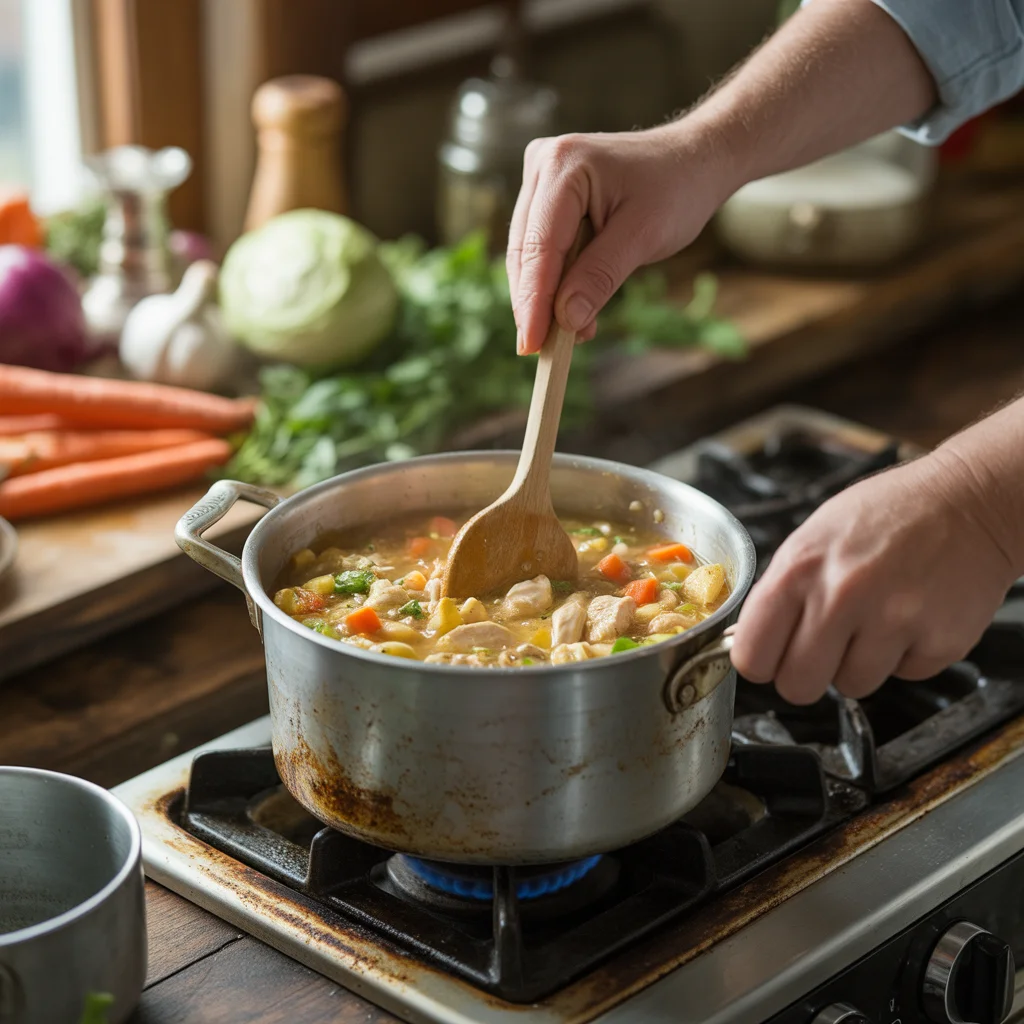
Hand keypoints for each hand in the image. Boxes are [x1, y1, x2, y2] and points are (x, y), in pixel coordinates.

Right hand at [506, 122, 731, 354]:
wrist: (693, 161)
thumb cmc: (676, 190)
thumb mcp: (643, 236)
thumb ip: (601, 276)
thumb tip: (566, 320)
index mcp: (564, 165)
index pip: (539, 246)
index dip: (533, 300)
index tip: (531, 344)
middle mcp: (544, 164)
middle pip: (526, 251)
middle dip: (533, 304)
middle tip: (540, 352)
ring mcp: (541, 179)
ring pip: (528, 254)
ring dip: (544, 298)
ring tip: (566, 337)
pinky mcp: (547, 197)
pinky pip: (542, 249)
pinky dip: (555, 284)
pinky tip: (573, 313)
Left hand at [730, 450, 1018, 704]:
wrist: (968, 502)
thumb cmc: (887, 515)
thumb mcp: (813, 538)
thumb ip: (780, 591)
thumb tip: (749, 642)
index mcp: (799, 569)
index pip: (751, 655)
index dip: (760, 662)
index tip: (771, 657)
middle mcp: (842, 596)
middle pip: (796, 687)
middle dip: (806, 674)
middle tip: (823, 647)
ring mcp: (893, 621)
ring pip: (851, 687)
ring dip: (859, 664)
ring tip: (874, 620)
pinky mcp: (939, 641)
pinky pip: (903, 677)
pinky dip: (905, 657)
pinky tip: (910, 618)